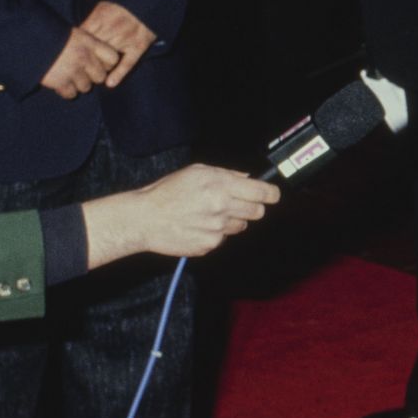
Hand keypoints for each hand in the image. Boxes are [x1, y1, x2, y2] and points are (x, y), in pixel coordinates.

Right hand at [41, 26, 121, 98]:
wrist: (25, 38)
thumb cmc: (49, 33)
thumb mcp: (72, 32)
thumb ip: (86, 44)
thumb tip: (95, 56)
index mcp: (90, 43)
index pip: (113, 58)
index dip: (107, 63)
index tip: (98, 62)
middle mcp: (85, 57)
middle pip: (100, 76)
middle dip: (91, 76)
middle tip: (80, 72)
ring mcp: (73, 71)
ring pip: (86, 87)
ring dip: (77, 84)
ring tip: (66, 76)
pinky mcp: (60, 82)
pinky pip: (71, 94)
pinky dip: (65, 91)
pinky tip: (59, 83)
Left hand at [80, 1, 156, 88]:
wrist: (148, 2)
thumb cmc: (123, 4)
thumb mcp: (103, 6)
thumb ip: (90, 18)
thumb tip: (75, 32)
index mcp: (100, 18)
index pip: (82, 37)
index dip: (76, 47)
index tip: (70, 53)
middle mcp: (111, 29)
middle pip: (93, 50)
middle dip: (86, 59)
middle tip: (79, 68)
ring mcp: (125, 39)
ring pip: (107, 58)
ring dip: (100, 67)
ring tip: (93, 74)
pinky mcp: (138, 46)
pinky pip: (128, 63)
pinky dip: (119, 74)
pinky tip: (110, 83)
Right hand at [82, 165, 281, 268]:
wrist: (144, 219)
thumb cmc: (168, 192)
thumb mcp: (197, 172)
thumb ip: (227, 174)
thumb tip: (249, 178)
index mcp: (220, 186)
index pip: (262, 193)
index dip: (271, 194)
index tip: (273, 195)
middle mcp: (222, 208)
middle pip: (257, 212)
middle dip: (252, 207)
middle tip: (236, 203)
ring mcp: (217, 229)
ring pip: (241, 226)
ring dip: (232, 220)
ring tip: (209, 214)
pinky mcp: (210, 245)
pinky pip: (224, 238)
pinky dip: (216, 233)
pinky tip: (199, 225)